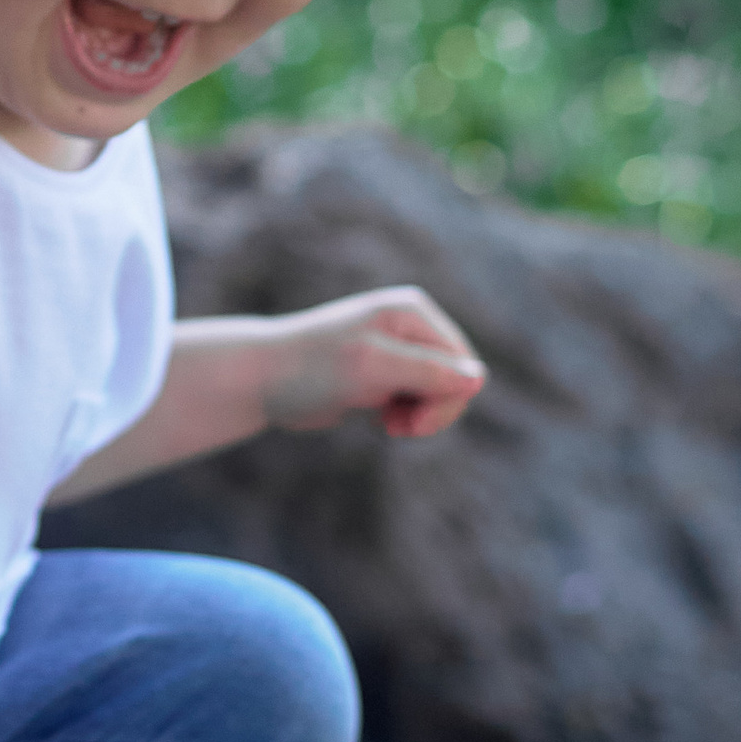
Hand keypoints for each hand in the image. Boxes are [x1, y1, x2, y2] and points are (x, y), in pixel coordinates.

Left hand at [259, 286, 486, 440]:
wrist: (262, 379)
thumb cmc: (313, 368)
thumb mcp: (373, 370)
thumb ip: (427, 373)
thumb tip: (479, 379)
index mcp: (413, 311)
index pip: (463, 364)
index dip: (447, 401)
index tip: (412, 425)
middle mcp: (409, 324)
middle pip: (455, 378)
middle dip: (434, 410)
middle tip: (400, 430)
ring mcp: (397, 348)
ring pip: (438, 392)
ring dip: (419, 416)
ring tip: (388, 425)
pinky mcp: (383, 372)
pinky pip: (416, 399)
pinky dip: (405, 416)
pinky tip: (381, 420)